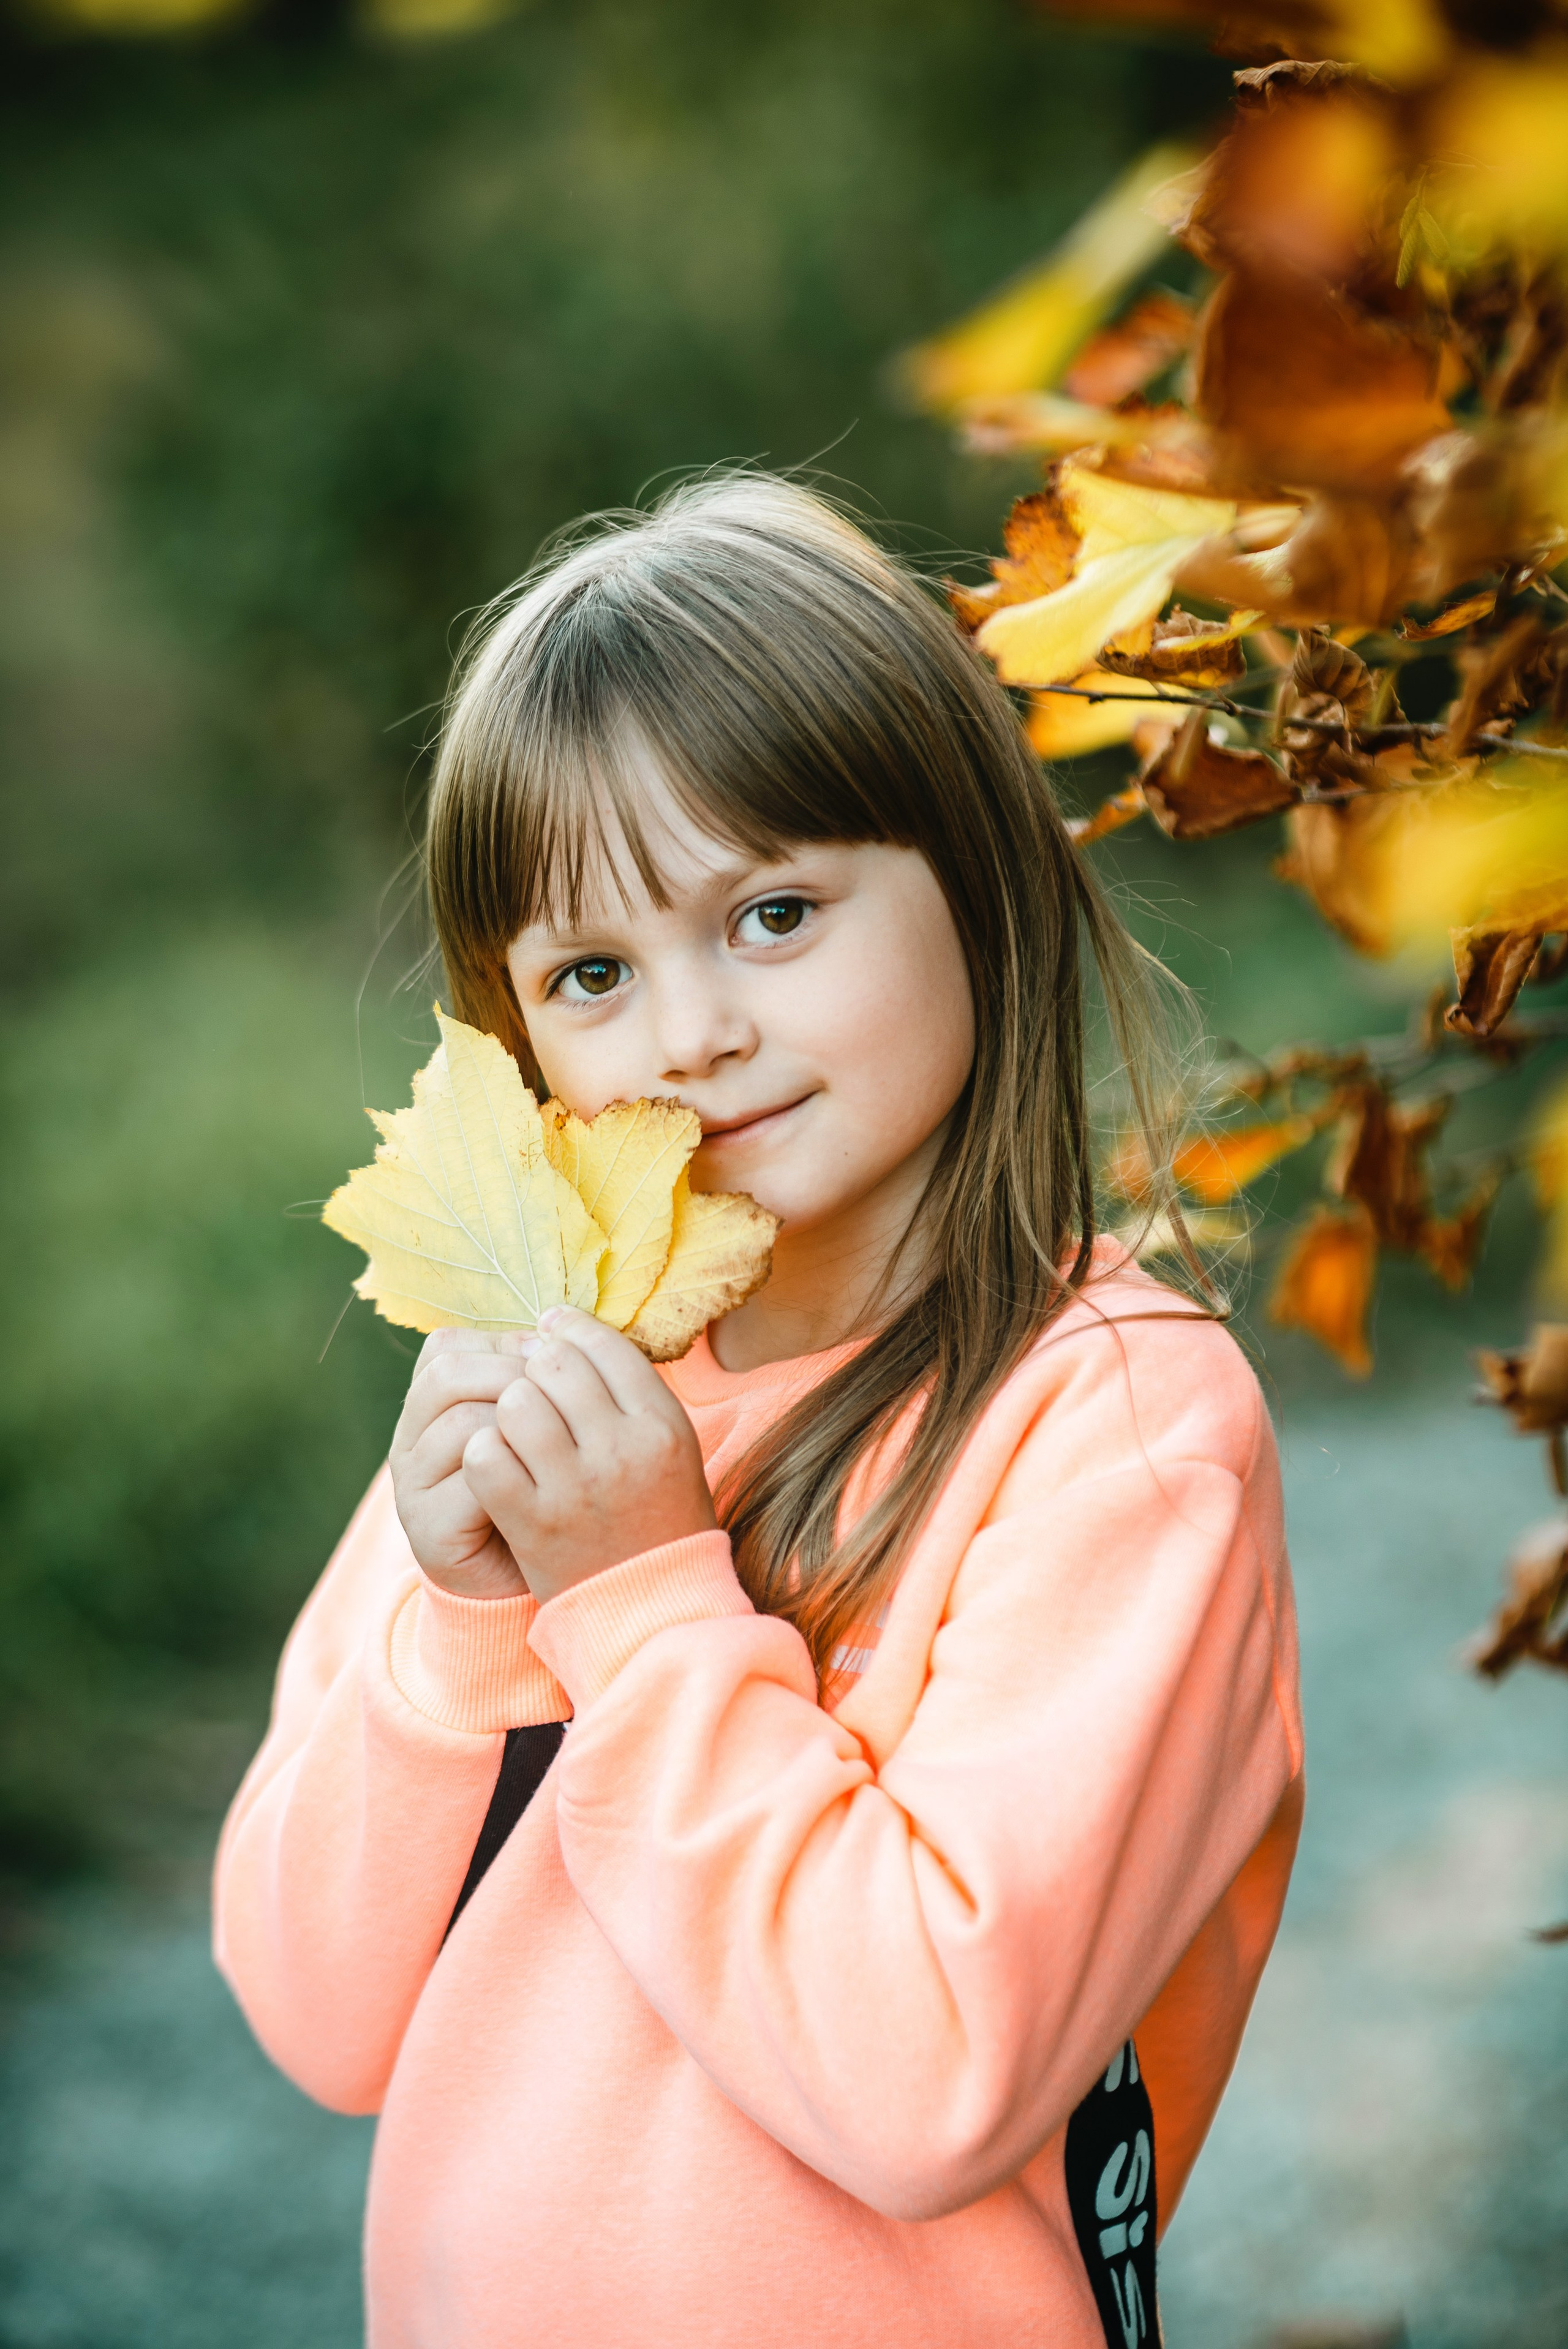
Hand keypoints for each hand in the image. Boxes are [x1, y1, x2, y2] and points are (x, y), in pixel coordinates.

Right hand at [390, 1329, 534, 1599]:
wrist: (525, 1579)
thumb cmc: (538, 1491)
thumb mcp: (534, 1427)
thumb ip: (531, 1381)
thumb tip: (558, 1329)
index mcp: (429, 1406)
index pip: (446, 1347)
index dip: (503, 1344)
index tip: (552, 1357)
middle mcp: (409, 1440)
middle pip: (446, 1375)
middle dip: (510, 1374)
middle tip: (559, 1395)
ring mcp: (413, 1486)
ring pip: (460, 1424)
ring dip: (519, 1424)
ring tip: (560, 1439)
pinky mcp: (428, 1529)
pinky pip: (472, 1481)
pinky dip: (516, 1474)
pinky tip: (547, 1481)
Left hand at [460, 1307, 716, 1603]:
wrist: (651, 1605)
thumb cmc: (659, 1515)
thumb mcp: (669, 1446)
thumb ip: (629, 1390)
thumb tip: (560, 1328)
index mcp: (662, 1425)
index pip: (604, 1345)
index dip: (568, 1329)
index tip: (549, 1332)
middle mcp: (623, 1450)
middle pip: (555, 1365)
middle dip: (533, 1367)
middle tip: (529, 1384)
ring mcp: (576, 1487)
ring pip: (515, 1403)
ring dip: (506, 1409)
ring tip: (515, 1429)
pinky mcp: (534, 1523)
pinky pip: (486, 1457)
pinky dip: (484, 1454)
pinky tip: (496, 1465)